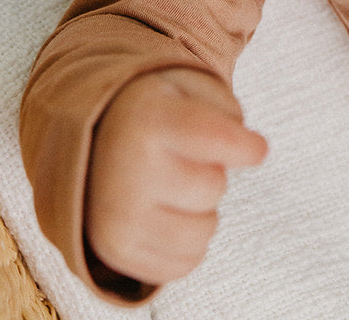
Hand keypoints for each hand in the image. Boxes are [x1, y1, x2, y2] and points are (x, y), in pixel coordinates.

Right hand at [85, 66, 267, 288]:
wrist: (90, 144)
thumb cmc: (154, 113)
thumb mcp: (185, 85)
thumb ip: (226, 107)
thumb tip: (252, 151)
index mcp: (147, 119)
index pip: (216, 139)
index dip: (245, 147)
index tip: (258, 149)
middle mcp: (127, 171)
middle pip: (215, 187)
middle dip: (213, 172)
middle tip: (187, 157)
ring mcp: (118, 218)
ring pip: (204, 233)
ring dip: (203, 211)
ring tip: (177, 187)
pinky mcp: (118, 253)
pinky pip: (184, 263)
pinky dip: (188, 244)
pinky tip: (167, 214)